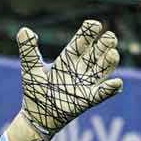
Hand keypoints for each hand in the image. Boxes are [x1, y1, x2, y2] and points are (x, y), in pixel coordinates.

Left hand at [3, 19, 123, 140]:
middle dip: (106, 43)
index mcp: (68, 58)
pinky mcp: (88, 100)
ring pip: (105, 68)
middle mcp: (81, 68)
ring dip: (110, 61)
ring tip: (112, 54)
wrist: (36, 115)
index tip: (94, 24)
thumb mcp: (31, 69)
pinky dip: (109, 89)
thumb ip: (28, 50)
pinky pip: (102, 93)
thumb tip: (24, 30)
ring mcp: (86, 83)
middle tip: (109, 37)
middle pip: (98, 51)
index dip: (89, 32)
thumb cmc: (35, 90)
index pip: (82, 41)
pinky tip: (116, 83)